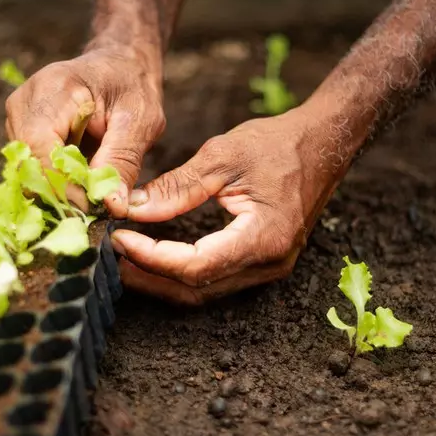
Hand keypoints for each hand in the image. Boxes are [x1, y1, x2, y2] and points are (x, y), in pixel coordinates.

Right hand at [4, 45, 164, 216]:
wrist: (118, 66)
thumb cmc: (131, 87)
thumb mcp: (141, 122)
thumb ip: (123, 161)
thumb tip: (112, 206)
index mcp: (53, 89)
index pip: (39, 148)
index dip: (62, 185)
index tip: (92, 207)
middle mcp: (24, 102)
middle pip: (28, 164)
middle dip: (61, 192)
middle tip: (97, 206)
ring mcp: (16, 118)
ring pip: (27, 172)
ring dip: (58, 189)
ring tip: (92, 190)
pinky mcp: (19, 133)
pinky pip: (31, 170)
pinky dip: (55, 183)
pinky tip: (80, 182)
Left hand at [111, 108, 352, 304]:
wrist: (324, 144)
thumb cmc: (279, 144)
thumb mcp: (223, 156)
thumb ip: (177, 187)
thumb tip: (132, 208)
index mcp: (263, 237)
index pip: (195, 265)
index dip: (151, 257)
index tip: (118, 237)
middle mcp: (269, 263)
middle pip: (197, 288)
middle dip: (150, 276)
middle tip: (112, 256)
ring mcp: (269, 268)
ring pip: (205, 291)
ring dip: (163, 278)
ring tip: (128, 256)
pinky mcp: (264, 262)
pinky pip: (217, 279)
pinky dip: (183, 271)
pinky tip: (158, 254)